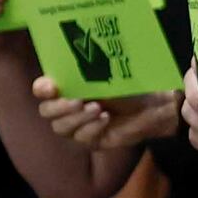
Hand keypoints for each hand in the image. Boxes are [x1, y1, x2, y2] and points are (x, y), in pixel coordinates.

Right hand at [31, 71, 179, 152]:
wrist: (155, 104)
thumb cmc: (131, 83)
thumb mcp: (109, 73)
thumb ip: (88, 71)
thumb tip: (78, 57)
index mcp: (67, 86)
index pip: (42, 89)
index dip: (42, 88)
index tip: (52, 86)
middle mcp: (67, 106)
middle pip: (46, 112)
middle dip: (60, 107)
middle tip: (78, 100)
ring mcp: (77, 125)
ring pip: (61, 127)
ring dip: (78, 118)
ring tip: (98, 108)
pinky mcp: (91, 140)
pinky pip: (82, 139)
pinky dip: (93, 128)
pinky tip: (106, 118)